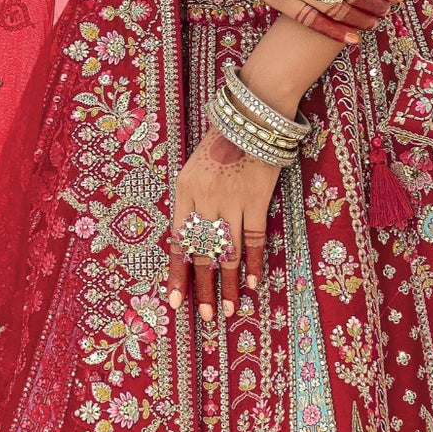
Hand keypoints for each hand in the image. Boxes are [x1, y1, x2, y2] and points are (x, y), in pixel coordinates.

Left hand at [168, 129, 280, 324]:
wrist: (251, 115)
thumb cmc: (220, 142)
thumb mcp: (193, 170)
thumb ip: (191, 204)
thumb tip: (189, 242)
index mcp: (183, 192)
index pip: (177, 242)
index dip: (177, 274)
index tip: (175, 303)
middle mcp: (204, 199)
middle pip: (202, 253)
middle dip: (202, 287)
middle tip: (204, 316)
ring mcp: (232, 200)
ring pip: (227, 251)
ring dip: (226, 283)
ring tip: (226, 309)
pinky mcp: (257, 198)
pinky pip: (254, 238)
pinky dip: (253, 262)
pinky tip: (250, 283)